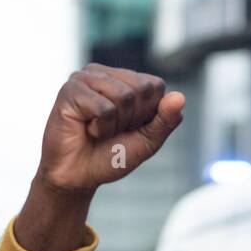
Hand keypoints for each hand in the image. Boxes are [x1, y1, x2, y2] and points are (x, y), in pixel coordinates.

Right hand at [16, 65, 184, 250]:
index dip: (149, 114)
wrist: (78, 176)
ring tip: (99, 129)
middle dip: (132, 119)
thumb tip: (180, 97)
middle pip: (141, 89)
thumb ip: (165, 120)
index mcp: (125, 80)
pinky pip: (103, 108)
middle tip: (111, 130)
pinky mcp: (70, 90)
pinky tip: (86, 129)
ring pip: (123, 96)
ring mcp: (85, 78)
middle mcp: (105, 74)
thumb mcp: (147, 141)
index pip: (155, 85)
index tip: (130, 128)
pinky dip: (100, 128)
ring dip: (115, 125)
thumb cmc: (111, 156)